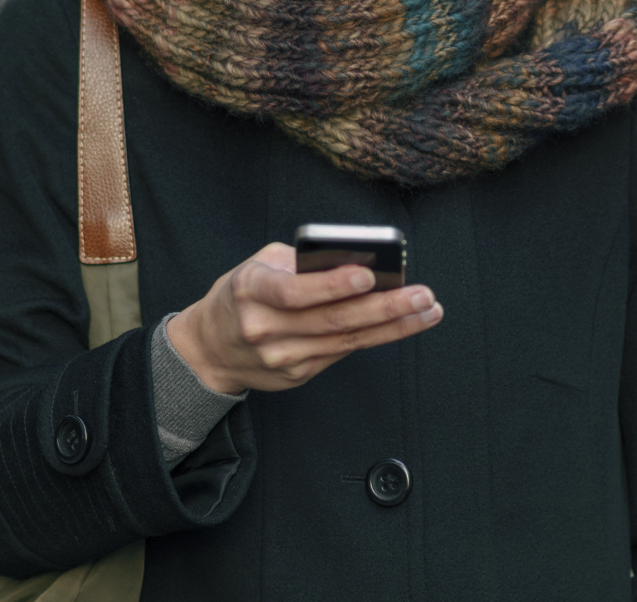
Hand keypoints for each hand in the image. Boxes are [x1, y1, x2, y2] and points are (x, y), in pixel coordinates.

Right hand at [166, 242, 441, 394]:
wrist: (209, 348)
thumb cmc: (243, 293)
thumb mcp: (260, 265)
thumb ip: (302, 262)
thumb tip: (359, 263)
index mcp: (250, 290)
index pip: (292, 291)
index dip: (331, 285)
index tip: (368, 275)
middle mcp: (263, 328)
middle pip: (331, 320)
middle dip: (384, 307)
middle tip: (422, 295)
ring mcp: (280, 357)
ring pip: (345, 341)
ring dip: (393, 326)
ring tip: (428, 309)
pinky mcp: (296, 375)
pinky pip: (341, 353)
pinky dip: (375, 337)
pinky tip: (403, 324)